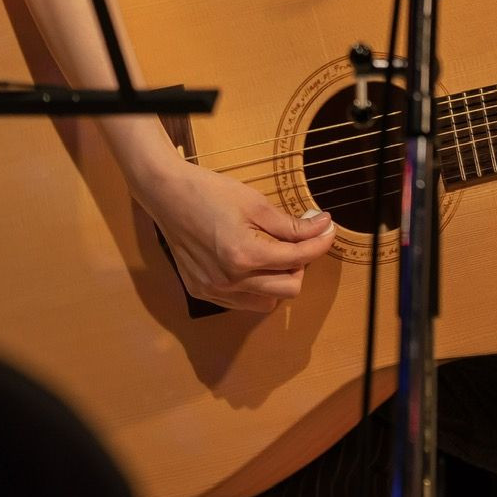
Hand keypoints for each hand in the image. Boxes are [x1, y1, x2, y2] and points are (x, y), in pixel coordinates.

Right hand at [132, 158, 336, 311]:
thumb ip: (291, 224)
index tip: (327, 229)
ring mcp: (213, 290)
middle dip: (300, 265)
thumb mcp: (256, 203)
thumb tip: (322, 227)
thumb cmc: (211, 193)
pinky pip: (242, 302)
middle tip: (296, 242)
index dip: (320, 243)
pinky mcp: (201, 292)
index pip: (298, 259)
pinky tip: (250, 265)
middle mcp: (229, 280)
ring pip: (266, 302)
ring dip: (278, 281)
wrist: (168, 196)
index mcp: (244, 255)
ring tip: (271, 254)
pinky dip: (255, 288)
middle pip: (288, 289)